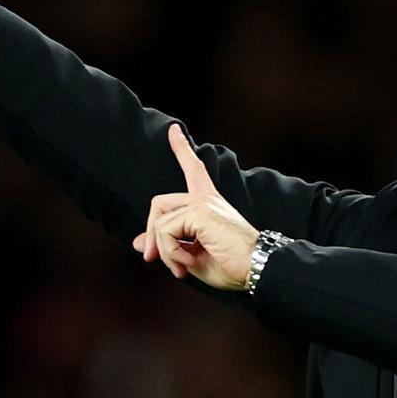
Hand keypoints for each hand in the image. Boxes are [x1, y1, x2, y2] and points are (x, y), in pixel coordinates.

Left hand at [131, 124, 259, 289]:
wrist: (258, 267)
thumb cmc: (232, 265)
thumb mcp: (191, 256)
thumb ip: (167, 245)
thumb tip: (138, 242)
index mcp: (208, 204)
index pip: (193, 169)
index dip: (182, 148)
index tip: (173, 129)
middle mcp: (206, 198)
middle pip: (159, 203)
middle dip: (151, 233)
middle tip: (152, 258)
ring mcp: (203, 203)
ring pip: (159, 222)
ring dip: (164, 251)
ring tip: (181, 267)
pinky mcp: (200, 212)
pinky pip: (165, 231)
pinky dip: (170, 252)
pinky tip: (187, 263)